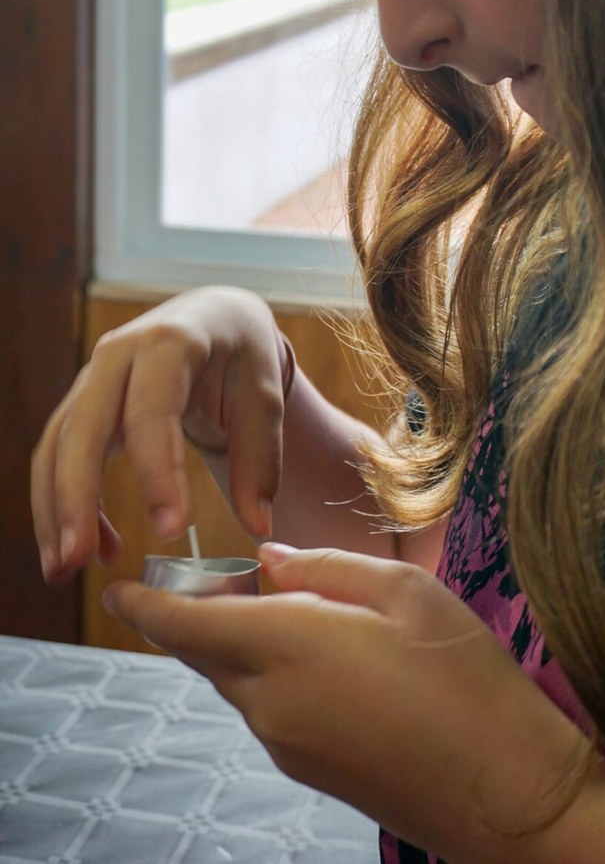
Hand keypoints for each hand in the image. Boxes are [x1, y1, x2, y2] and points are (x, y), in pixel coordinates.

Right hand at [31, 287, 288, 584]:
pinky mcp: (81, 403)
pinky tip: (87, 547)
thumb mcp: (265, 396)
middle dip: (75, 498)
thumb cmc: (242, 355)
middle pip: (82, 428)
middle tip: (79, 561)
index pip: (152, 412)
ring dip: (54, 510)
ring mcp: (92, 377)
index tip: (171, 532)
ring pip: (57, 445)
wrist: (215, 318)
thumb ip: (261, 460)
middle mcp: (118, 354)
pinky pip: (57, 455)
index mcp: (170, 342)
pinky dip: (61, 504)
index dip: (157, 473)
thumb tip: (258, 526)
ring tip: (65, 570)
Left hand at [102, 546, 587, 863]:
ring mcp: (286, 743)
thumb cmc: (464, 679)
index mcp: (290, 645)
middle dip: (191, 616)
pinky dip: (264, 675)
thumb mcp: (407, 592)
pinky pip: (264, 710)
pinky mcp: (308, 769)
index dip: (146, 604)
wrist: (504, 794)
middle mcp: (271, 700)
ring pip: (234, 682)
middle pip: (204, 653)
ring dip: (234, 645)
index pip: (188, 623)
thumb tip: (267, 562)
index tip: (116, 586)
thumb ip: (326, 569)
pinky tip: (314, 656)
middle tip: (211, 577)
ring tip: (278, 607)